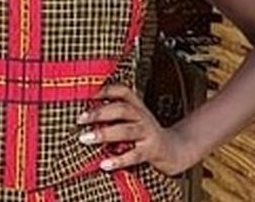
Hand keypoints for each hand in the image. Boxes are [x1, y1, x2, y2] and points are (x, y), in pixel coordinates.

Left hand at [76, 84, 196, 175]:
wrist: (174, 150)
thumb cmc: (145, 133)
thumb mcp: (134, 118)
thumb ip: (115, 114)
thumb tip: (85, 114)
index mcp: (137, 107)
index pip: (123, 91)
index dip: (107, 90)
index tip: (89, 95)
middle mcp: (142, 117)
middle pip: (122, 109)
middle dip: (100, 113)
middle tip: (80, 119)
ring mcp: (147, 133)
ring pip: (126, 130)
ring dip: (104, 133)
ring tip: (85, 138)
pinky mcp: (151, 151)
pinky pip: (134, 155)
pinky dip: (119, 160)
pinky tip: (104, 164)